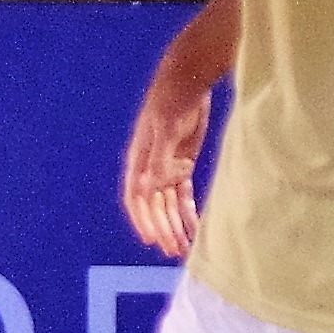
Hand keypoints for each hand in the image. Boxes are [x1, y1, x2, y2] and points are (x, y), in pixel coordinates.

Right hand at [119, 55, 212, 258]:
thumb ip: (158, 160)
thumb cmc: (170, 102)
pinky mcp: (182, 164)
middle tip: (175, 250)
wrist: (186, 82)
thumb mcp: (165, 130)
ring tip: (185, 248)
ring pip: (168, 204)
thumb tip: (148, 189)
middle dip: (163, 228)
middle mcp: (148, 169)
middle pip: (154, 206)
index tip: (153, 239)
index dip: (143, 219)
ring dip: (175, 225)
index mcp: (138, 162)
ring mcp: (165, 167)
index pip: (137, 198)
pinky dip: (188, 212)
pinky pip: (183, 195)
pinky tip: (196, 227)